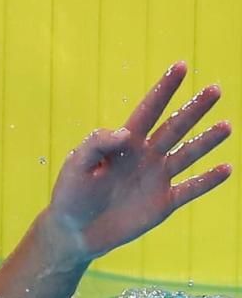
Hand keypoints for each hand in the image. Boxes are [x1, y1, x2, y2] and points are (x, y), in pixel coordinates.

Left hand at [47, 61, 230, 261]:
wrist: (74, 231)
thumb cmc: (71, 194)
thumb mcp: (76, 166)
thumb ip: (96, 144)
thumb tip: (125, 132)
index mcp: (122, 144)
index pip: (148, 110)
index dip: (164, 89)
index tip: (181, 66)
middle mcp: (144, 156)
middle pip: (174, 127)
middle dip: (194, 109)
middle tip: (215, 89)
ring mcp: (156, 179)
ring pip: (187, 154)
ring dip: (206, 141)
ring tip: (226, 126)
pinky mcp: (163, 203)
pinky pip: (190, 189)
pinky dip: (208, 180)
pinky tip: (226, 168)